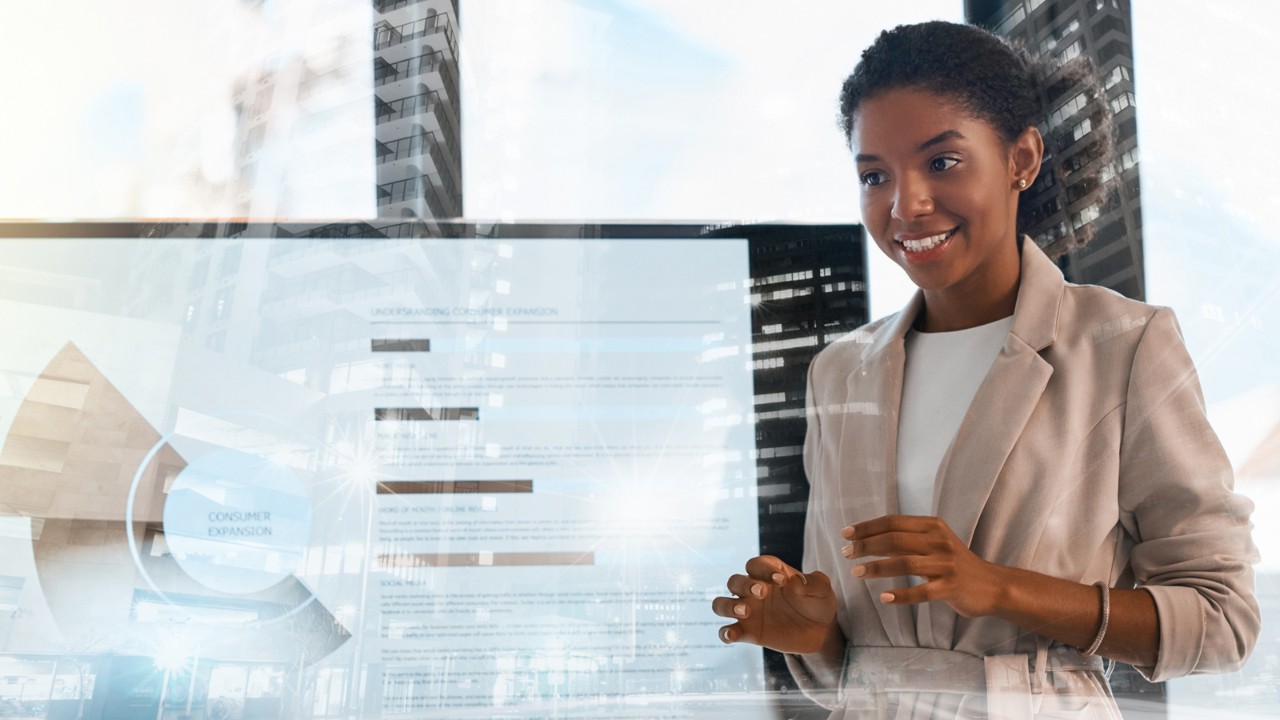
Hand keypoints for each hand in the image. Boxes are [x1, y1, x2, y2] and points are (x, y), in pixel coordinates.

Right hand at [712, 555, 836, 653]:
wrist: (821, 631)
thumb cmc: (818, 603)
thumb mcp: (822, 590)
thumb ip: (813, 582)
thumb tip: (796, 583)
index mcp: (769, 574)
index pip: (756, 564)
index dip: (764, 569)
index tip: (782, 580)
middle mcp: (753, 590)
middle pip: (734, 581)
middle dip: (744, 584)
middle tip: (762, 593)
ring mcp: (748, 612)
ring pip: (721, 604)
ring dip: (728, 606)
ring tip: (744, 611)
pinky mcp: (748, 633)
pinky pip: (727, 631)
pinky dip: (725, 633)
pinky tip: (732, 634)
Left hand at [844, 515, 1005, 618]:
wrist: (992, 585)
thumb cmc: (954, 563)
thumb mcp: (933, 543)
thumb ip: (907, 538)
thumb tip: (868, 537)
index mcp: (932, 526)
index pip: (893, 522)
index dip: (867, 527)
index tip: (846, 534)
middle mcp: (939, 541)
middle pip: (895, 540)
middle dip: (866, 546)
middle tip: (846, 554)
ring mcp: (946, 565)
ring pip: (905, 563)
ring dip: (877, 568)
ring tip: (856, 572)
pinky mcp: (952, 587)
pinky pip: (922, 592)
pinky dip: (901, 595)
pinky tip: (884, 597)